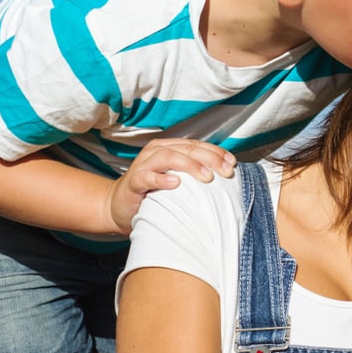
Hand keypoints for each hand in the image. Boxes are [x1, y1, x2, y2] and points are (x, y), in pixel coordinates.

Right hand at [105, 138, 235, 233]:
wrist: (119, 207)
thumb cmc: (154, 193)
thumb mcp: (177, 180)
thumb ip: (194, 175)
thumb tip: (225, 176)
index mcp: (169, 148)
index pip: (197, 145)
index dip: (216, 152)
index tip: (232, 164)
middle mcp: (156, 152)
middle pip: (187, 148)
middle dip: (210, 158)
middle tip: (226, 171)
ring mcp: (143, 165)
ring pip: (169, 157)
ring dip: (190, 165)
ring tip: (206, 176)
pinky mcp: (133, 182)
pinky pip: (147, 177)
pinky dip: (161, 179)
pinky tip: (175, 183)